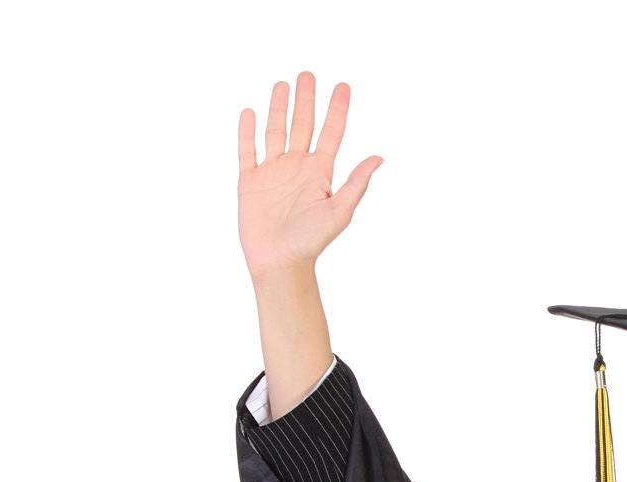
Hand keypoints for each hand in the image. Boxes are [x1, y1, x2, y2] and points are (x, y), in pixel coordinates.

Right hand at [237, 71, 382, 279]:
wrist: (280, 262)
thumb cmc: (312, 241)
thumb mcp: (340, 211)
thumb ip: (356, 183)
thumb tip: (379, 158)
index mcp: (320, 172)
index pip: (331, 133)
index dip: (337, 109)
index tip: (343, 86)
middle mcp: (297, 167)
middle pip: (302, 125)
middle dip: (306, 100)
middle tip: (308, 74)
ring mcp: (272, 172)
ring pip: (275, 131)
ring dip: (279, 108)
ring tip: (282, 84)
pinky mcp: (249, 180)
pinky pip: (247, 150)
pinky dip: (246, 131)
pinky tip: (249, 112)